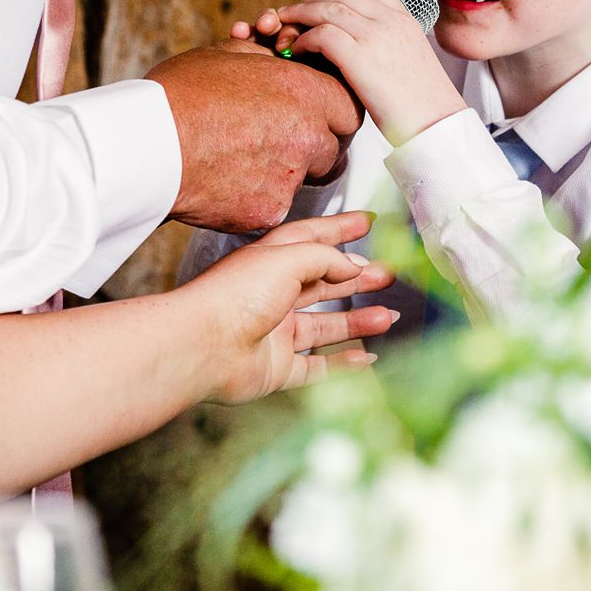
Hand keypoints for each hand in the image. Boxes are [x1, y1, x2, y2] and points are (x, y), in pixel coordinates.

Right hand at [147, 40, 362, 231]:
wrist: (143, 146)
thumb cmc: (179, 96)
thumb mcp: (227, 55)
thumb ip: (267, 61)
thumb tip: (278, 59)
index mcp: (305, 93)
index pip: (350, 107)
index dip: (333, 110)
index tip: (316, 112)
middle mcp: (308, 137)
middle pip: (336, 148)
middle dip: (316, 144)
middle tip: (282, 137)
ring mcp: (290, 179)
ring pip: (305, 179)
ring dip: (286, 171)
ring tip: (242, 157)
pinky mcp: (267, 212)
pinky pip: (274, 204)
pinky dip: (256, 196)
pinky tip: (225, 181)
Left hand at [185, 211, 398, 402]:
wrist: (202, 346)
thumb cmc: (234, 295)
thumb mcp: (287, 257)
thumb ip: (326, 258)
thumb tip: (352, 266)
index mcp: (269, 262)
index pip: (310, 239)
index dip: (339, 230)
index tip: (366, 223)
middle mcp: (271, 296)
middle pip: (322, 285)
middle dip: (356, 279)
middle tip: (387, 275)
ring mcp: (274, 333)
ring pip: (324, 326)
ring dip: (357, 321)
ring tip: (387, 316)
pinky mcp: (276, 368)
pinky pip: (317, 366)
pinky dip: (342, 363)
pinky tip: (366, 358)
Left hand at [242, 0, 466, 144]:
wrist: (438, 124)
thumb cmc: (424, 104)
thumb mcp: (412, 61)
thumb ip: (390, 45)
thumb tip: (368, 50)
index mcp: (405, 20)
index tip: (322, 4)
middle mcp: (391, 21)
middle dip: (313, 0)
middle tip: (295, 13)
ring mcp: (376, 36)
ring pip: (327, 8)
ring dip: (300, 14)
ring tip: (285, 26)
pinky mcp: (361, 58)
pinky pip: (322, 35)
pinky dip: (304, 39)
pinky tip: (296, 51)